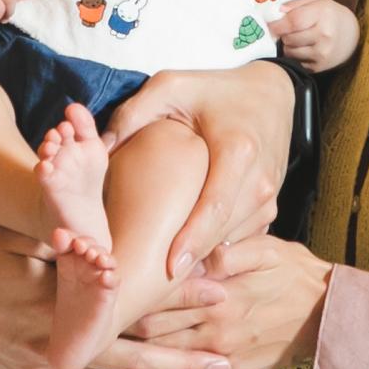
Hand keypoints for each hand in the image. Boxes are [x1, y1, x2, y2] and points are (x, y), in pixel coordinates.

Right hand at [0, 219, 224, 368]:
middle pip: (133, 359)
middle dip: (182, 358)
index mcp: (56, 304)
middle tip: (226, 355)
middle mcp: (54, 345)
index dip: (177, 300)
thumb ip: (58, 232)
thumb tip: (104, 230)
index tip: (220, 293)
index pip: (131, 306)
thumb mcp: (10, 229)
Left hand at [103, 59, 293, 277]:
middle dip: (194, 260)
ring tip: (169, 272)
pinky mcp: (270, 204)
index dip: (193, 242)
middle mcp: (260, 179)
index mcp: (237, 151)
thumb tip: (98, 147)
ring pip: (235, 241)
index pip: (215, 208)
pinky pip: (243, 237)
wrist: (270, 93)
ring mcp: (269, 195)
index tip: (170, 268)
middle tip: (156, 281)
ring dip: (206, 258)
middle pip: (224, 232)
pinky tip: (190, 255)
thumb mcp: (170, 87)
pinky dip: (218, 248)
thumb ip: (132, 114)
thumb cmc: (214, 91)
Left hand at [105, 235, 329, 368]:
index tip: (103, 286)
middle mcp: (217, 333)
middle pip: (151, 334)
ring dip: (132, 357)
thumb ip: (230, 249)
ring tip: (102, 347)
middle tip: (88, 321)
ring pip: (163, 363)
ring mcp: (224, 361)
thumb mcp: (267, 249)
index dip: (128, 295)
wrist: (330, 316)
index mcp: (221, 297)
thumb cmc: (295, 274)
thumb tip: (199, 247)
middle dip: (119, 328)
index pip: (158, 299)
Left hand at [271, 0, 360, 70]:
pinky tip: (302, 48)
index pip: (293, 21)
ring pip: (289, 52)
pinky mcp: (320, 66)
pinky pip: (295, 62)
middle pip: (289, 38)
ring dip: (287, 45)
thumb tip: (277, 11)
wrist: (352, 35)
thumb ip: (296, 3)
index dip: (277, 24)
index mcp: (324, 14)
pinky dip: (294, 55)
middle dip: (282, 34)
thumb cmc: (330, 15)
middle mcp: (325, 35)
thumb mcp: (317, 1)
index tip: (269, 25)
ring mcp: (323, 53)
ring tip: (295, 38)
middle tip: (285, 30)